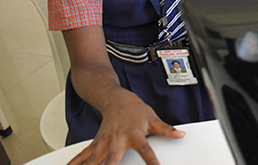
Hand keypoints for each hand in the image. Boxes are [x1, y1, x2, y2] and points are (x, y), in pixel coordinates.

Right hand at [67, 91, 183, 164]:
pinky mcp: (95, 144)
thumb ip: (166, 129)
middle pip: (112, 161)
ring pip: (94, 162)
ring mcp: (103, 144)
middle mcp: (117, 141)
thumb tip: (180, 135)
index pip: (146, 152)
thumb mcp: (153, 119)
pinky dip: (74, 164)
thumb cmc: (135, 111)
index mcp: (134, 135)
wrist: (116, 100)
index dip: (152, 162)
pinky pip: (82, 157)